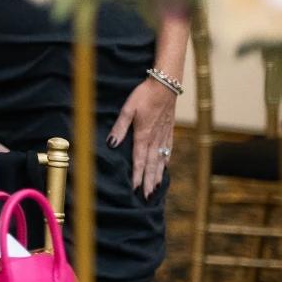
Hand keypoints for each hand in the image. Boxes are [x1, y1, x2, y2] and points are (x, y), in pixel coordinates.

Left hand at [108, 78, 175, 197]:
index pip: (139, 160)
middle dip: (148, 181)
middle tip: (146, 197)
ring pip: (161, 159)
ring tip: (155, 189)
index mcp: (144, 134)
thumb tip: (112, 144)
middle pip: (151, 164)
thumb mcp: (128, 109)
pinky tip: (165, 168)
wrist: (166, 84)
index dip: (136, 175)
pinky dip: (166, 162)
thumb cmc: (144, 95)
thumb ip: (120, 127)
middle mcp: (155, 138)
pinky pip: (168, 150)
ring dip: (158, 175)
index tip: (134, 189)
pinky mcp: (170, 130)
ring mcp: (165, 135)